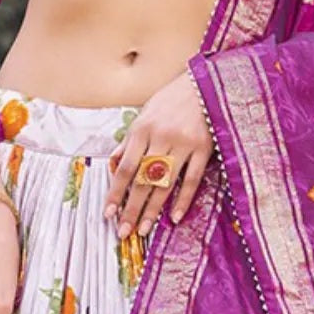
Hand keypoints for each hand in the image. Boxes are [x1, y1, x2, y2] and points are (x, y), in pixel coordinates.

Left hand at [104, 68, 214, 240]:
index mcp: (142, 129)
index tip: (108, 213)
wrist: (205, 82)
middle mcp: (160, 138)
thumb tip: (113, 162)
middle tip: (124, 231)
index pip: (124, 168)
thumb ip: (130, 140)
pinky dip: (183, 199)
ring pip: (165, 183)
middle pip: (142, 180)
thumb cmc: (172, 99)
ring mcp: (183, 144)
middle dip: (131, 208)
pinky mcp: (204, 148)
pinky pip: (192, 179)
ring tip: (144, 229)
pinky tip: (174, 217)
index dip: (115, 192)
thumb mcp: (145, 113)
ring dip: (153, 209)